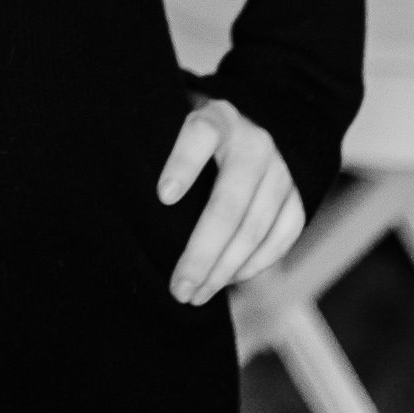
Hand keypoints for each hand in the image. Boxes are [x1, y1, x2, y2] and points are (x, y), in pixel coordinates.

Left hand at [156, 95, 304, 304]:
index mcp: (217, 118)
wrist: (253, 124)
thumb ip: (153, 144)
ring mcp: (280, 171)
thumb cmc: (191, 135)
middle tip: (177, 287)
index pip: (201, 134)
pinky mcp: (297, 197)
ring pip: (255, 228)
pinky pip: (282, 238)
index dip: (183, 163)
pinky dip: (255, 265)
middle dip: (202, 251)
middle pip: (229, 201)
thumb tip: (116, 187)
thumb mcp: (173, 122)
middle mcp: (254, 142)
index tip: (162, 196)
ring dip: (224, 269)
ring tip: (195, 294)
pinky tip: (227, 281)